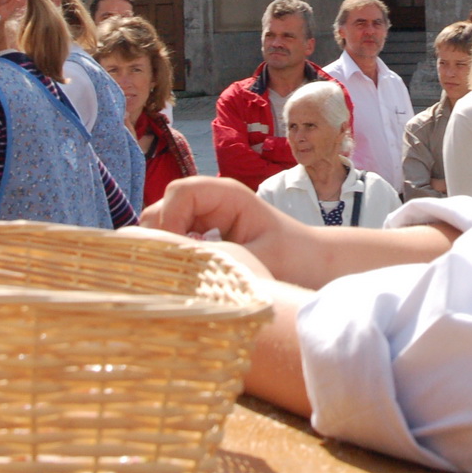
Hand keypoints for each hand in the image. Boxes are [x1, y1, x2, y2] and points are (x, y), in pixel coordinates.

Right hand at [142, 176, 315, 283]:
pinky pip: (170, 246)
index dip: (170, 219)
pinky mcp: (198, 241)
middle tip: (172, 271)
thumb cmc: (295, 257)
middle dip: (160, 239)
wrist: (312, 266)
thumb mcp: (258, 258)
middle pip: (162, 209)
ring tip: (180, 277)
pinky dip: (169, 262)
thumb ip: (218, 256)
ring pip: (160, 229)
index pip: (180, 192)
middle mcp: (208, 203)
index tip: (177, 253)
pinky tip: (187, 279)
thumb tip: (176, 260)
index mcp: (226, 195)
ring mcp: (200, 221)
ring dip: (163, 252)